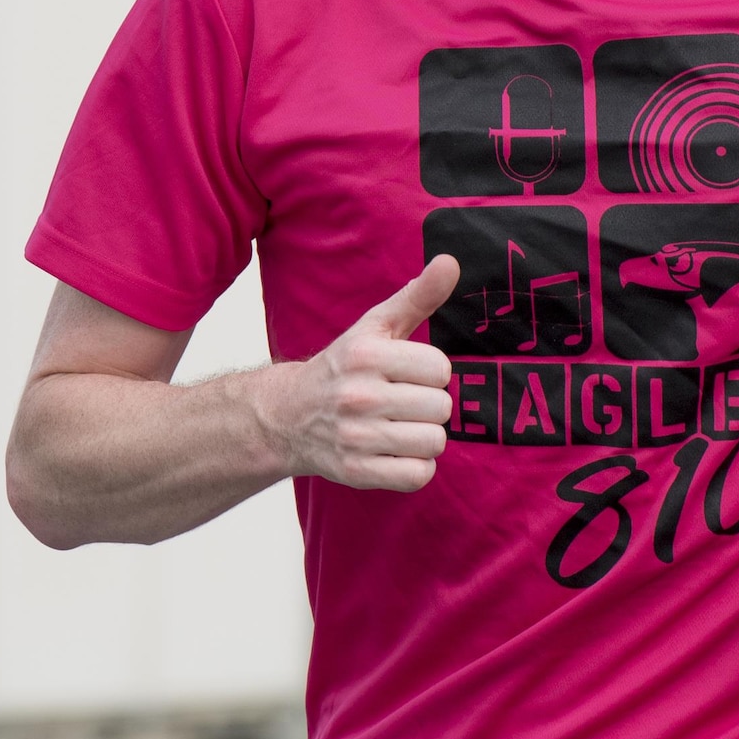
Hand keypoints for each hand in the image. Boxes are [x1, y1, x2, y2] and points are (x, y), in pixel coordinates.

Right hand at [254, 255, 458, 492]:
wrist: (288, 416)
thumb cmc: (346, 366)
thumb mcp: (376, 325)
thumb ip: (417, 295)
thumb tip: (451, 261)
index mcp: (366, 355)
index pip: (441, 369)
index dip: (431, 372)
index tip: (409, 373)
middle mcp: (358, 395)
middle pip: (441, 408)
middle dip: (430, 405)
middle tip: (404, 401)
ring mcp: (354, 437)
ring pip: (434, 443)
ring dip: (425, 437)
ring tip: (401, 426)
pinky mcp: (355, 472)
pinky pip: (418, 476)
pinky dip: (415, 467)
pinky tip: (396, 452)